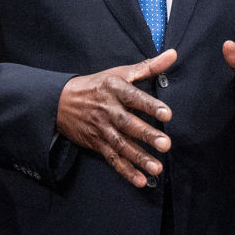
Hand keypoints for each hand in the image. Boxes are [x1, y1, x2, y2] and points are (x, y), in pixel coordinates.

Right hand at [56, 50, 175, 187]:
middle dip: (147, 135)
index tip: (167, 114)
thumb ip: (149, 66)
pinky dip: (125, 171)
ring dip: (139, 158)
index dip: (150, 105)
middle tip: (165, 144)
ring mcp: (102, 129)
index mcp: (114, 89)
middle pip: (128, 124)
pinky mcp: (97, 143)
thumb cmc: (97, 85)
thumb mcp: (120, 72)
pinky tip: (140, 180)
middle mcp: (108, 110)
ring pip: (121, 145)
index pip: (134, 97)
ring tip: (157, 167)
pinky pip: (112, 159)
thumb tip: (173, 54)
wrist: (61, 101)